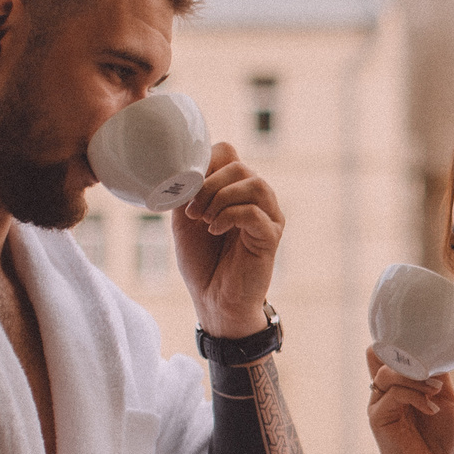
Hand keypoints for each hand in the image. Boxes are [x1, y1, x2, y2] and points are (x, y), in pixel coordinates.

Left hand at [173, 144, 284, 338]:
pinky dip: (229, 216)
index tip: (186, 190)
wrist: (214, 300)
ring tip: (204, 220)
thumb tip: (182, 169)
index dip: (205, 163)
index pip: (228, 152)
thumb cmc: (202, 261)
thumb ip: (187, 192)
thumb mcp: (184, 220)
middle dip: (209, 184)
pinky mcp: (271, 237)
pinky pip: (255, 213)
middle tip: (192, 210)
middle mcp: (257, 199)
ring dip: (221, 198)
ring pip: (254, 184)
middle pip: (240, 166)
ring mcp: (268, 217)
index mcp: (236, 189)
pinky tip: (215, 230)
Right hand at [366, 351, 453, 453]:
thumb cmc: (442, 441)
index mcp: (397, 387)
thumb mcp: (445, 399)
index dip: (397, 343)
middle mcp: (383, 393)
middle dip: (409, 358)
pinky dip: (415, 396)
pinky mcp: (377, 419)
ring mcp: (378, 405)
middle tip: (432, 371)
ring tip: (435, 392)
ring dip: (415, 378)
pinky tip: (431, 409)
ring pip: (386, 373)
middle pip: (381, 357)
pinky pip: (391, 393)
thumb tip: (437, 349)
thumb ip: (437, 374)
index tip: (422, 341)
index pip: (386, 354)